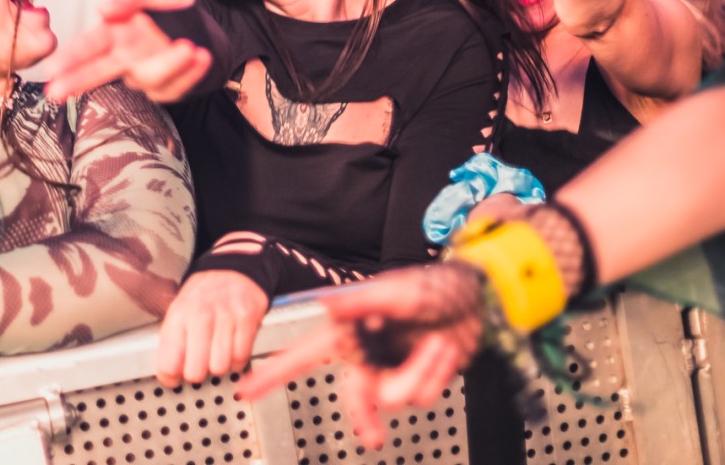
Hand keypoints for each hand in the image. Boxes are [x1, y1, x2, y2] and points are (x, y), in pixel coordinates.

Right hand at [44, 0, 209, 102]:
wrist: (206, 22)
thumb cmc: (173, 5)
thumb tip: (104, 10)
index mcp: (115, 31)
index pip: (88, 44)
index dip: (68, 57)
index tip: (51, 69)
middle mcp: (124, 55)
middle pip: (96, 71)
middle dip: (75, 81)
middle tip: (55, 92)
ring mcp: (145, 73)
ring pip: (148, 78)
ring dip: (168, 64)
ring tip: (189, 47)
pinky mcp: (168, 87)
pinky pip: (176, 86)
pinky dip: (190, 72)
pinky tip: (201, 56)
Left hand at [155, 268, 270, 387]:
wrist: (233, 267)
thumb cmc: (204, 294)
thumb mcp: (178, 310)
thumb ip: (171, 341)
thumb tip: (167, 374)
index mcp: (178, 316)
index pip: (168, 363)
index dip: (170, 377)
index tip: (174, 377)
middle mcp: (200, 316)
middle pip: (195, 371)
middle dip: (197, 374)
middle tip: (199, 363)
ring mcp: (225, 317)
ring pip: (219, 367)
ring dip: (219, 366)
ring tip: (216, 352)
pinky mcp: (247, 319)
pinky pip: (241, 357)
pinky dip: (237, 360)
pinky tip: (232, 348)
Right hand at [238, 263, 484, 448]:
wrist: (479, 299)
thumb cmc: (435, 286)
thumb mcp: (399, 290)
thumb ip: (362, 301)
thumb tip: (325, 303)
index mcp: (349, 328)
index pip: (303, 354)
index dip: (272, 374)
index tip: (245, 390)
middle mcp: (366, 351)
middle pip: (354, 397)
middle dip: (366, 417)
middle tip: (373, 438)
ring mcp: (391, 367)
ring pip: (394, 398)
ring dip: (420, 375)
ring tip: (438, 347)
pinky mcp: (416, 377)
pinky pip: (421, 395)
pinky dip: (436, 374)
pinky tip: (444, 352)